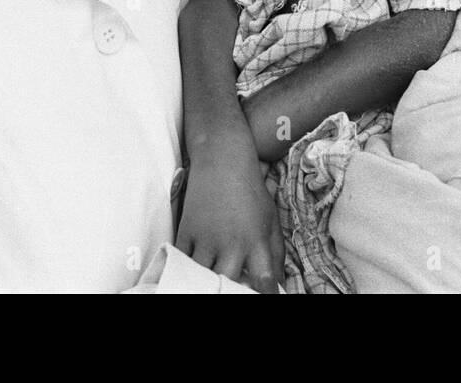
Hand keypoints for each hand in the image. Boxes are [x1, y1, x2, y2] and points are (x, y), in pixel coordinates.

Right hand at [176, 139, 285, 293]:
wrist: (222, 161)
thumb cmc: (252, 193)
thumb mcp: (271, 220)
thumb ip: (276, 254)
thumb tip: (278, 284)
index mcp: (257, 242)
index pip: (264, 281)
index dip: (265, 296)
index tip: (264, 299)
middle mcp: (232, 243)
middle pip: (228, 283)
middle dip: (230, 291)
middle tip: (233, 290)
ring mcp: (206, 239)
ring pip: (201, 277)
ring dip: (205, 282)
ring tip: (210, 284)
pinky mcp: (186, 232)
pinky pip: (182, 262)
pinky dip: (185, 270)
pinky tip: (190, 274)